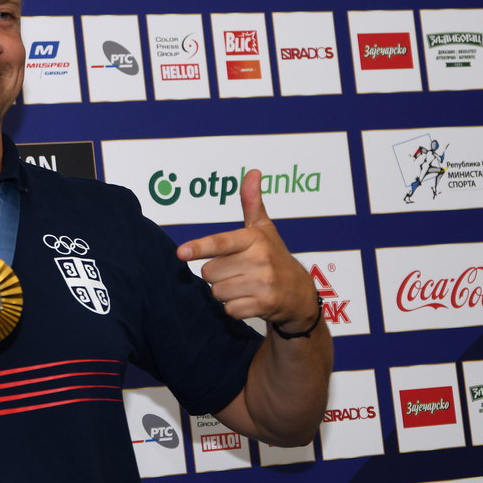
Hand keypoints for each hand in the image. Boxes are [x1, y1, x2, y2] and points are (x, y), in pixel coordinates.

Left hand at [176, 169, 318, 330]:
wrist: (300, 293)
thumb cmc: (275, 257)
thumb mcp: (264, 229)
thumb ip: (252, 203)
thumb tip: (252, 173)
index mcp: (255, 238)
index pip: (221, 243)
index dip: (200, 247)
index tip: (181, 252)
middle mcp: (260, 259)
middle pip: (209, 272)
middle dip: (217, 274)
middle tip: (238, 272)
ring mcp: (264, 283)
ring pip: (217, 291)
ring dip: (225, 292)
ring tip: (245, 286)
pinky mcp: (265, 305)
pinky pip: (229, 309)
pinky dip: (235, 308)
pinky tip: (250, 300)